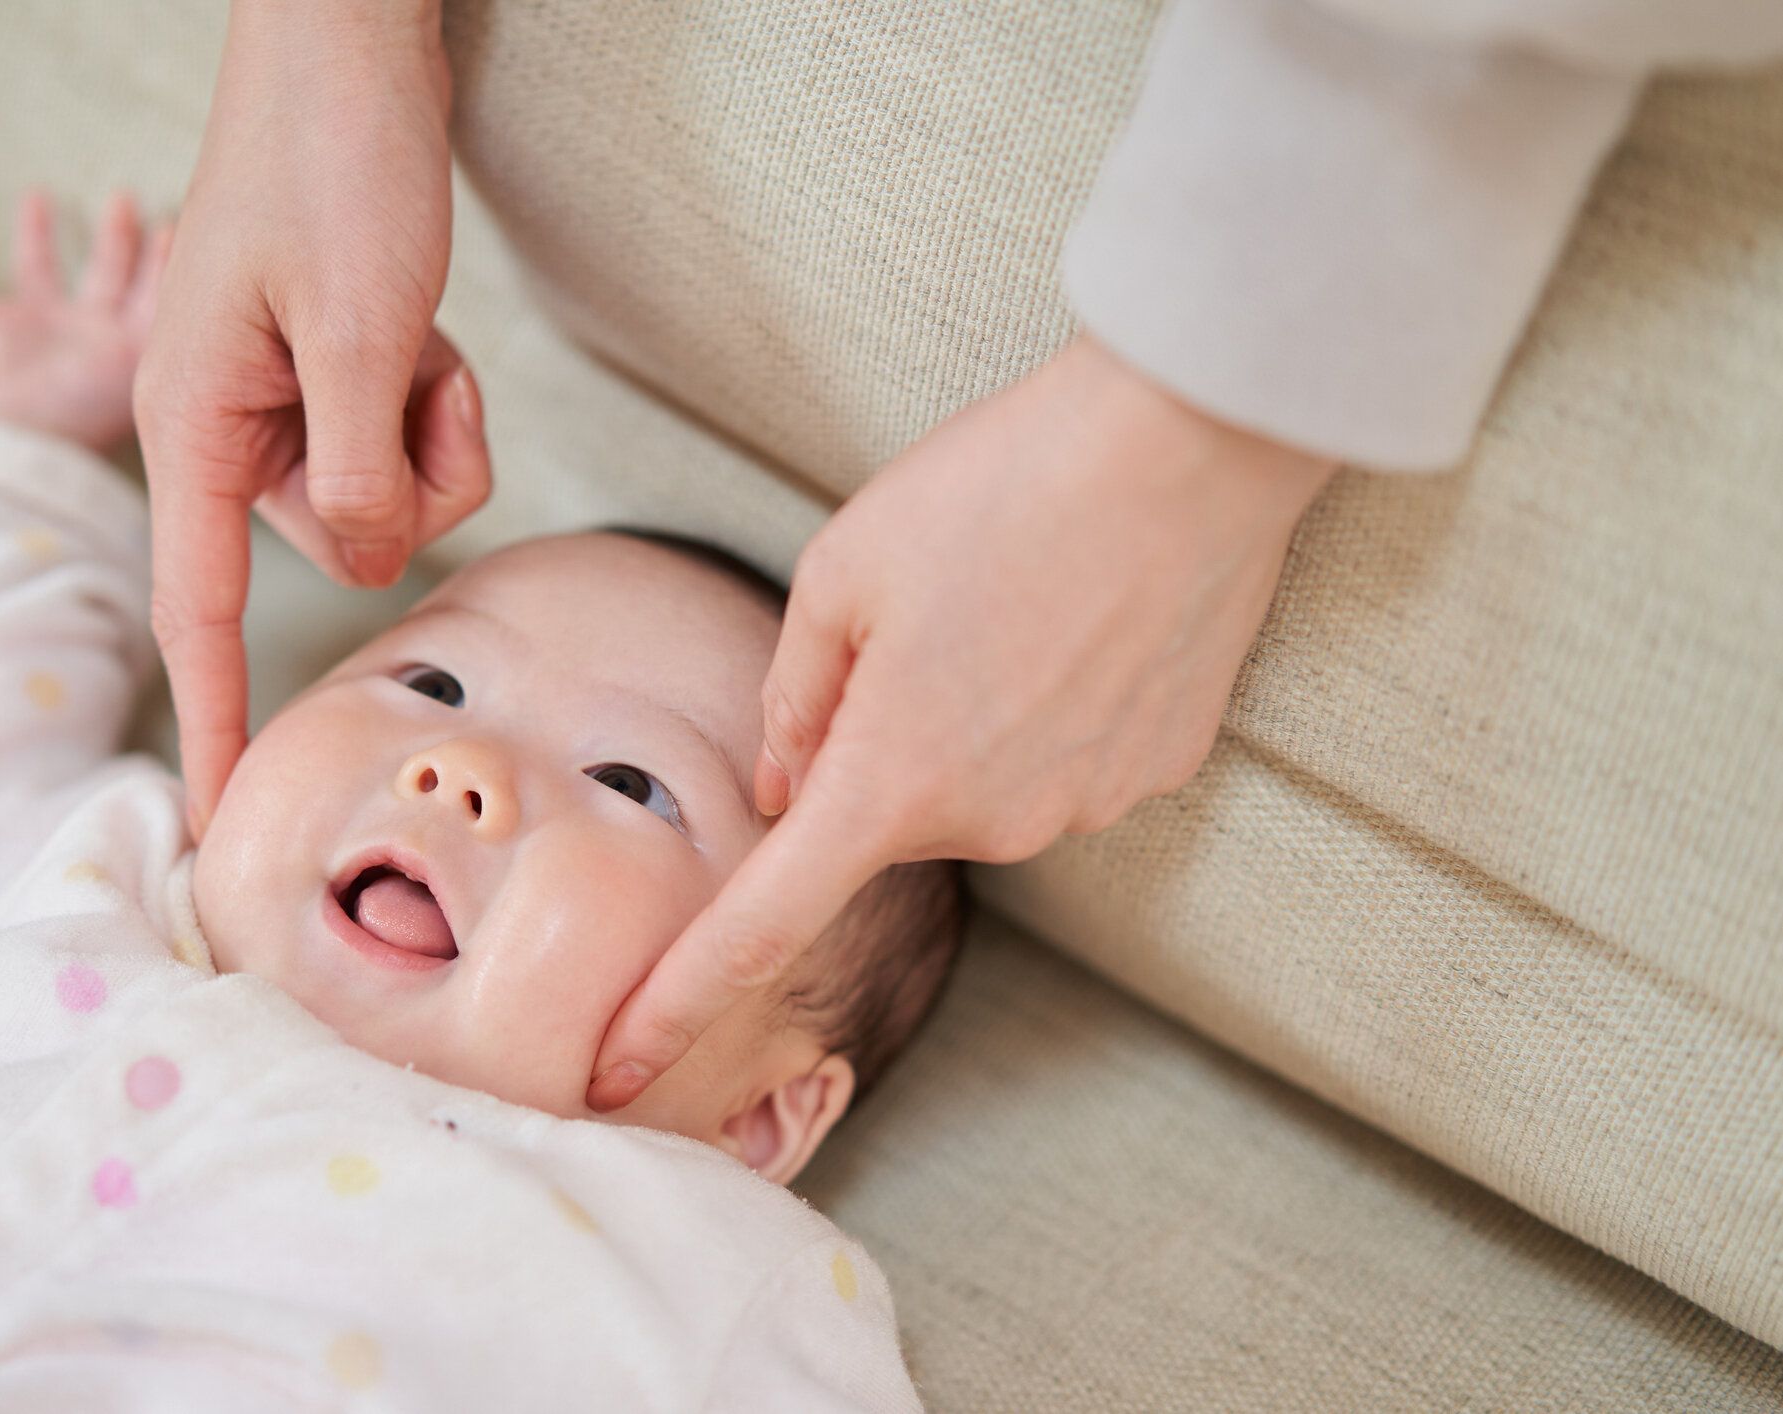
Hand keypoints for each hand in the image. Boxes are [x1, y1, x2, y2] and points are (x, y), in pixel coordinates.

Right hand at [0, 188, 172, 454]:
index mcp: (130, 341)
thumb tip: (211, 264)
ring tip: (38, 196)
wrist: (30, 449)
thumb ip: (172, 320)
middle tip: (123, 198)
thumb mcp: (143, 356)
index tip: (170, 224)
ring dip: (37, 236)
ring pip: (40, 271)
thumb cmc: (92, 413)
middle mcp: (89, 331)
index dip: (160, 259)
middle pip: (106, 273)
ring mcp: (42, 331)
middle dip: (116, 237)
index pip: (152, 290)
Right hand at [135, 0, 490, 836]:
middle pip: (344, 545)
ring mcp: (280, 405)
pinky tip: (420, 328)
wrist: (348, 53)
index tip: (221, 824)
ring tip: (412, 332)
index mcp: (195, 426)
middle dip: (409, 480)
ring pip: (391, 500)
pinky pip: (406, 443)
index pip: (199, 611)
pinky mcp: (329, 380)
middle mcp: (228, 430)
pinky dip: (436, 400)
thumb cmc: (331, 165)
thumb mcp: (357, 327)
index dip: (217, 722)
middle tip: (412, 371)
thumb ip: (358, 469)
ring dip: (431, 429)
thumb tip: (369, 564)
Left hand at [586, 332, 1338, 1110]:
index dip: (678, 1006)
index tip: (619, 1074)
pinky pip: (1067, 760)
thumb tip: (779, 789)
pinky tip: (1081, 616)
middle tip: (930, 606)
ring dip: (970, 717)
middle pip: (888, 811)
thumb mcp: (843, 570)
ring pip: (981, 785)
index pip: (759, 927)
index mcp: (886, 781)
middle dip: (880, 739)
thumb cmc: (997, 487)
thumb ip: (791, 698)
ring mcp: (1085, 805)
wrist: (1187, 445)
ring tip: (1018, 592)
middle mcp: (989, 824)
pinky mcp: (1157, 771)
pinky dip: (1054, 706)